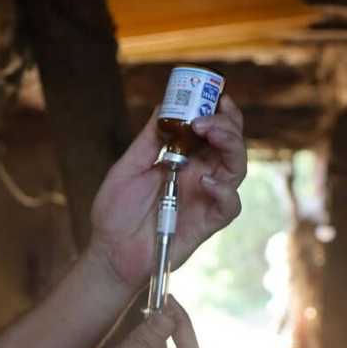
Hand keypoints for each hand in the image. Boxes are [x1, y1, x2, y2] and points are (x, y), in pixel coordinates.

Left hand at [90, 96, 246, 288]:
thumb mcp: (128, 167)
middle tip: (207, 118)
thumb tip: (165, 106)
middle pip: (231, 145)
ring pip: (237, 168)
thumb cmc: (116, 212)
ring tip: (209, 133)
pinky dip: (224, 191)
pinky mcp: (207, 223)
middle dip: (226, 124)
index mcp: (184, 159)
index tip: (216, 96)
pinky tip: (205, 182)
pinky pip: (230, 205)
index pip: (212, 131)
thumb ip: (149, 140)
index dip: (220, 112)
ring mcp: (206, 198)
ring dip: (230, 145)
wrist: (109, 251)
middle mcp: (200, 175)